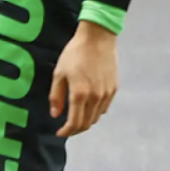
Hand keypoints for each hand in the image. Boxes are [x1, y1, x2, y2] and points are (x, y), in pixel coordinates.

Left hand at [50, 22, 117, 138]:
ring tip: (77, 117)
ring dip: (86, 121)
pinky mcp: (114, 89)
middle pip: (87, 124)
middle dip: (76, 130)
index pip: (75, 123)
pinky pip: (104, 108)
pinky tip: (88, 106)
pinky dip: (95, 112)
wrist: (97, 38)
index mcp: (79, 94)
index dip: (66, 132)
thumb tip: (55, 114)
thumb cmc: (75, 53)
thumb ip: (56, 96)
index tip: (60, 133)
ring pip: (96, 117)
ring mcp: (106, 94)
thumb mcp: (59, 73)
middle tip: (67, 128)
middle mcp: (95, 98)